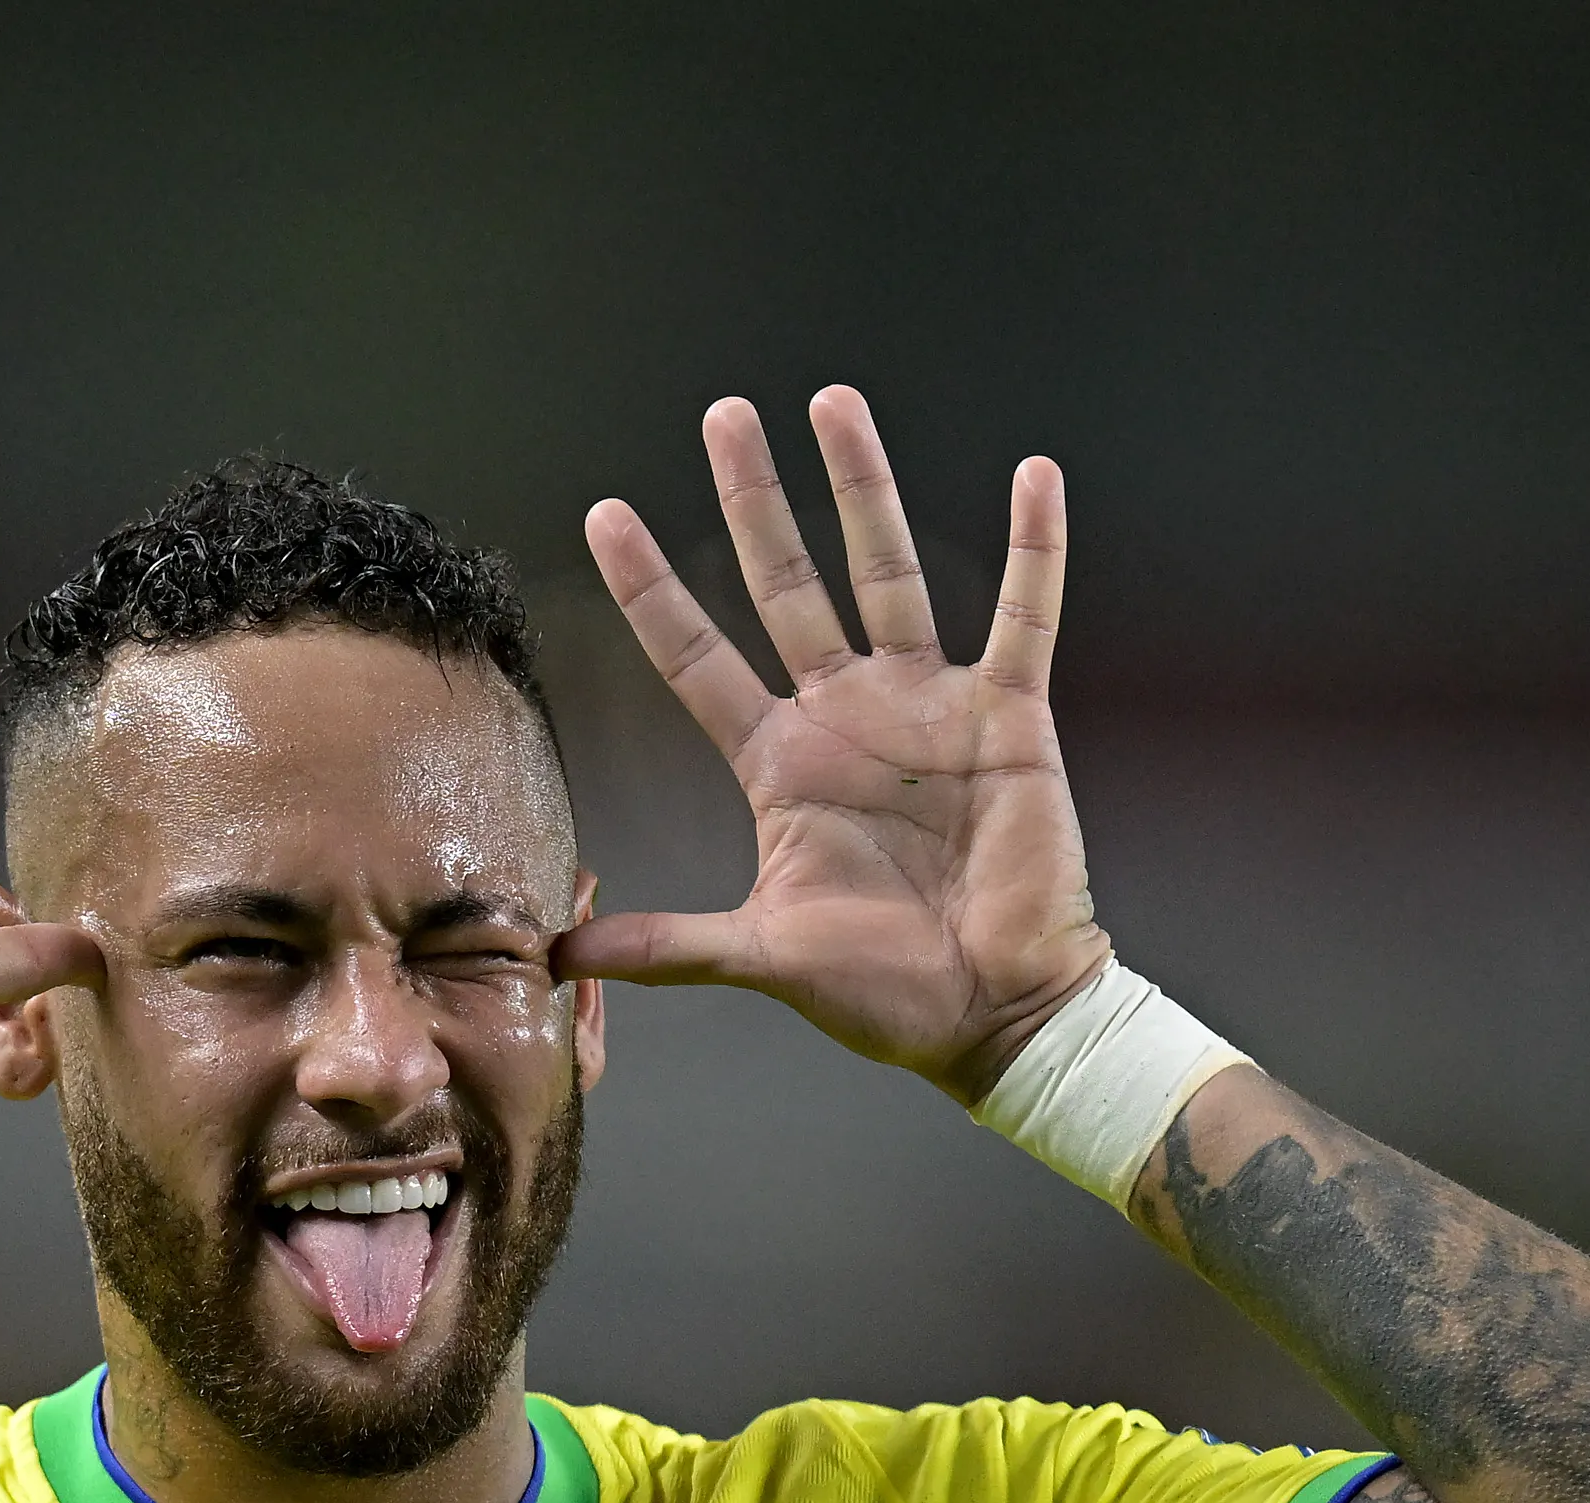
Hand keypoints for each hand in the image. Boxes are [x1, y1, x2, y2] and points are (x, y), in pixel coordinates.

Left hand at [557, 388, 1109, 1103]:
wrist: (996, 1013)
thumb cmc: (887, 992)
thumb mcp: (764, 957)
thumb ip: (668, 946)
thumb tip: (555, 956)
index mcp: (782, 764)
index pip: (697, 659)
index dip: (653, 590)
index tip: (606, 515)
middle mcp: (847, 717)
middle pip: (785, 585)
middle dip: (751, 500)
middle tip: (722, 416)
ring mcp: (929, 709)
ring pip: (889, 573)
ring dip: (864, 488)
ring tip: (832, 403)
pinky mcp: (1010, 719)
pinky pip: (1023, 619)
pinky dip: (1035, 550)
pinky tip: (1034, 475)